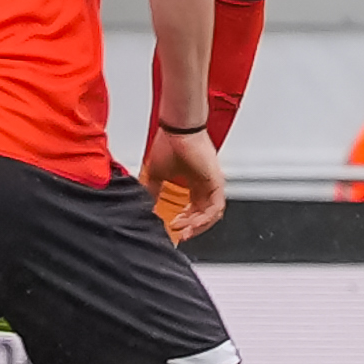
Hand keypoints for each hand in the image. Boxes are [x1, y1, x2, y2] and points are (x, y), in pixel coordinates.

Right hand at [140, 123, 225, 242]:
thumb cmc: (169, 143)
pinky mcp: (216, 182)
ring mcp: (213, 184)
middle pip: (204, 214)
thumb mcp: (157, 173)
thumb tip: (146, 204)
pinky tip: (192, 223)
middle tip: (179, 234)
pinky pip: (216, 207)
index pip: (194, 209)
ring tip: (184, 231)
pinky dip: (204, 218)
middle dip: (191, 227)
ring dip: (198, 226)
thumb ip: (154, 191)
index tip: (173, 228)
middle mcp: (206, 184)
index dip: (184, 221)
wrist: (177, 129)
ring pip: (212, 214)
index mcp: (194, 182)